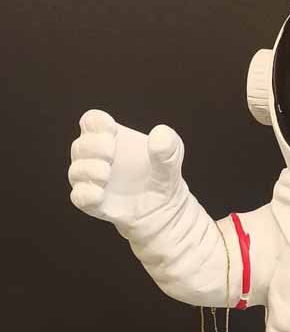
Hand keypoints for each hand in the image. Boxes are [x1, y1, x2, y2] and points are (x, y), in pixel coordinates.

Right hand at [69, 109, 184, 228]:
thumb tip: (160, 134)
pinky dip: (86, 195)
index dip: (96, 123)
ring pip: (76, 172)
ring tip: (107, 173)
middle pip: (80, 146)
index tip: (112, 131)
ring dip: (88, 170)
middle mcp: (96, 157)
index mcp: (110, 137)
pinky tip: (99, 195)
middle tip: (111, 153)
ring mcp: (93, 181)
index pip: (92, 121)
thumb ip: (169, 146)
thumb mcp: (171, 159)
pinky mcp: (94, 203)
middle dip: (93, 147)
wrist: (165, 210)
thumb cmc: (162, 175)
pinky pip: (80, 198)